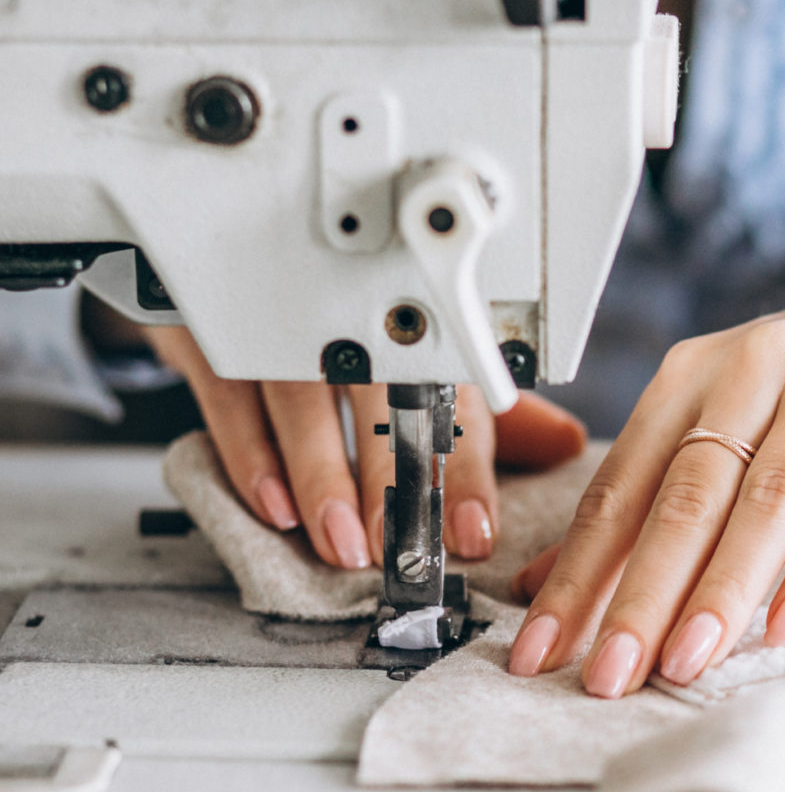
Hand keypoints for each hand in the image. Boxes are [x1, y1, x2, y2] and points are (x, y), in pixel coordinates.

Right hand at [145, 327, 585, 567]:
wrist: (236, 246)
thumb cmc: (345, 322)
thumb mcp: (419, 358)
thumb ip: (488, 411)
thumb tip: (566, 444)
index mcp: (413, 325)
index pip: (452, 398)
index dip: (465, 470)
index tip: (473, 532)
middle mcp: (350, 315)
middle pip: (380, 393)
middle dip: (393, 477)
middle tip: (399, 546)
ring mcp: (277, 318)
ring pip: (302, 394)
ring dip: (321, 475)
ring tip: (340, 542)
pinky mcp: (211, 326)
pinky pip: (229, 392)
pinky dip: (250, 455)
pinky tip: (273, 507)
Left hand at [507, 254, 784, 695]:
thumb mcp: (739, 427)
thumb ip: (656, 499)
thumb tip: (551, 583)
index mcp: (695, 371)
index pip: (621, 484)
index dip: (576, 572)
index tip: (541, 650)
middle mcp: (754, 359)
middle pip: (686, 493)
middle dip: (640, 593)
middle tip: (609, 676)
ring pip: (768, 495)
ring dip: (723, 588)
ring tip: (687, 662)